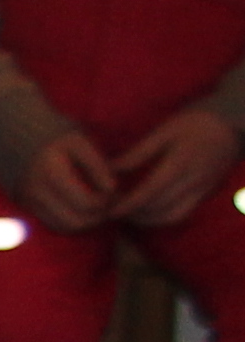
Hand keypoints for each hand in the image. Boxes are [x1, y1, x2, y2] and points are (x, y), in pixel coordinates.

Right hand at [22, 130, 123, 236]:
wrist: (5, 128)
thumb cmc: (50, 129)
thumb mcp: (78, 140)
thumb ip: (97, 165)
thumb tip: (111, 190)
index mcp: (52, 169)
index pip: (89, 201)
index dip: (109, 199)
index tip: (115, 189)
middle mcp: (36, 188)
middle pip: (76, 220)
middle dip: (98, 215)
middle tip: (109, 202)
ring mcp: (27, 198)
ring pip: (63, 226)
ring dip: (85, 221)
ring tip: (97, 205)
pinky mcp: (21, 203)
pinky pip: (51, 222)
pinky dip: (69, 220)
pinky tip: (79, 205)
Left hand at [107, 106, 242, 232]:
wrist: (236, 121)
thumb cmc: (198, 121)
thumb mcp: (166, 130)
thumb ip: (139, 152)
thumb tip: (110, 168)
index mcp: (181, 164)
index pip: (150, 192)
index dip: (128, 205)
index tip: (110, 211)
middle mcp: (193, 181)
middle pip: (159, 209)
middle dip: (133, 215)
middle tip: (112, 211)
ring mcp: (203, 189)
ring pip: (172, 217)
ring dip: (147, 221)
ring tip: (128, 214)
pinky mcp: (208, 192)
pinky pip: (184, 213)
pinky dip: (163, 218)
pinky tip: (149, 211)